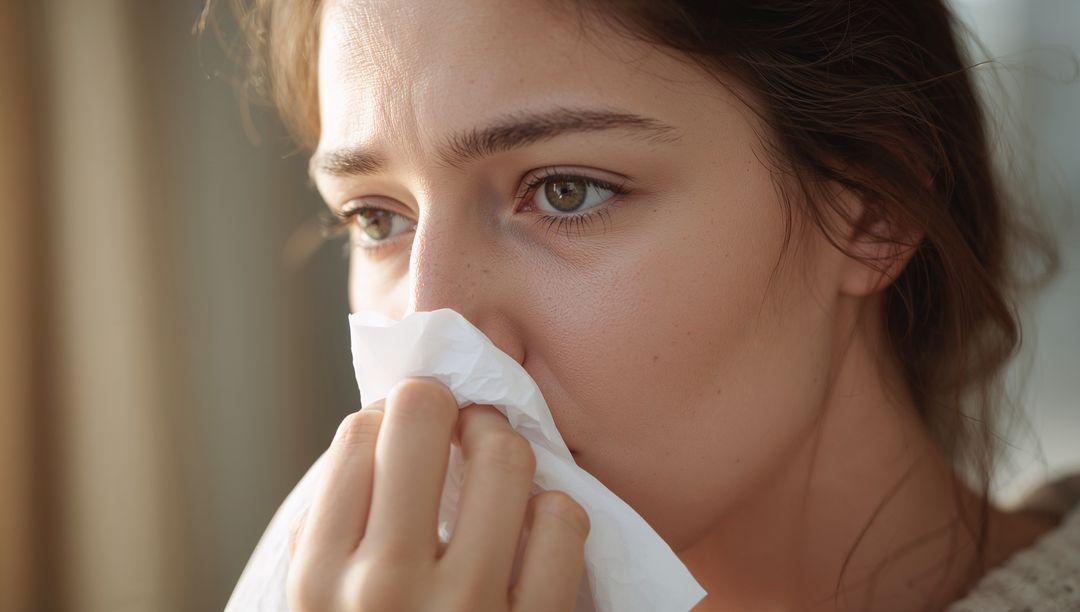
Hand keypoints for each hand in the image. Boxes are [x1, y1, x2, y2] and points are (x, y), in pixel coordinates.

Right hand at [285, 377, 589, 611]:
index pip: (357, 436)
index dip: (387, 417)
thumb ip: (332, 538)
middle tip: (458, 418)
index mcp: (316, 582)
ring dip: (505, 445)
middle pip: (421, 419)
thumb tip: (376, 434)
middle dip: (444, 404)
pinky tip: (539, 525)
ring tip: (501, 459)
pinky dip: (557, 511)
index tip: (405, 432)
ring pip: (505, 460)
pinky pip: (564, 524)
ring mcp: (465, 611)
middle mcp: (382, 589)